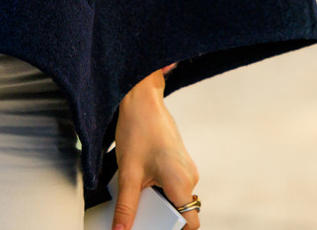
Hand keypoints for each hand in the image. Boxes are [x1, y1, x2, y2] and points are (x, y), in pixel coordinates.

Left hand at [113, 71, 199, 229]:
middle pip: (181, 211)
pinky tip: (141, 179)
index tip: (156, 228)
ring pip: (176, 197)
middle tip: (140, 215)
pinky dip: (159, 188)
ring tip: (138, 192)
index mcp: (181, 183)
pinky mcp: (180, 162)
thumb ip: (126, 207)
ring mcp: (186, 168)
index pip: (191, 222)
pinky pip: (173, 184)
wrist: (142, 100)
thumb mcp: (128, 174)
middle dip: (161, 216)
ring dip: (158, 201)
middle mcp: (190, 177)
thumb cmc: (138, 131)